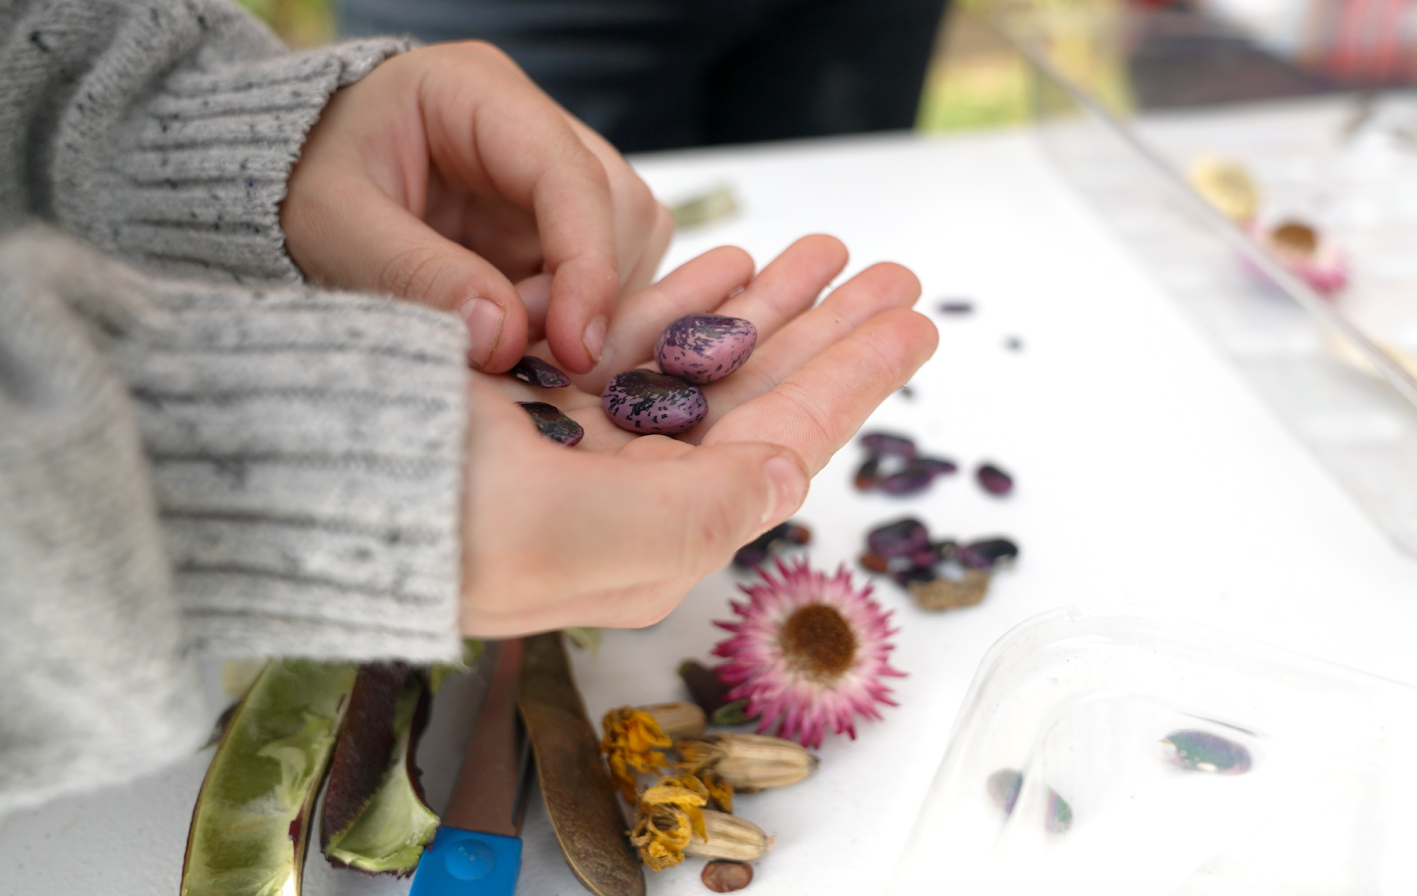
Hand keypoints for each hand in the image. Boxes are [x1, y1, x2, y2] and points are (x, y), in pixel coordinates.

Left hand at [282, 41, 672, 373]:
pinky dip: (580, 313)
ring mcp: (551, 173)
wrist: (275, 184)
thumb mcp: (333, 227)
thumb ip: (416, 275)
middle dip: (585, 292)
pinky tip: (525, 334)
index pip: (572, 174)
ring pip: (631, 240)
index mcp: (478, 92)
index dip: (588, 264)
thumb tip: (505, 339)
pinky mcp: (553, 221)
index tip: (578, 347)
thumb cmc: (297, 184)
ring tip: (511, 342)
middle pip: (620, 207)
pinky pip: (609, 268)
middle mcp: (532, 124)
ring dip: (590, 307)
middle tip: (517, 351)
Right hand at [457, 236, 937, 635]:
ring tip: (820, 249)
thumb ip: (710, 510)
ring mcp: (583, 441)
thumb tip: (787, 478)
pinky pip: (626, 339)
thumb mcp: (606, 538)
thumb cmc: (465, 529)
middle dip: (825, 333)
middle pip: (755, 395)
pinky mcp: (534, 396)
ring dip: (763, 303)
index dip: (852, 381)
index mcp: (661, 536)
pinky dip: (675, 298)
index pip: (782, 444)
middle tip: (891, 275)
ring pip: (699, 358)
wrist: (329, 491)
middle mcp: (631, 493)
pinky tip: (722, 262)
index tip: (913, 325)